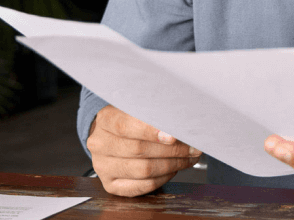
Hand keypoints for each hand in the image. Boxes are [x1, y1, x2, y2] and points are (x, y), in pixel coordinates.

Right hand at [87, 105, 201, 195]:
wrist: (112, 136)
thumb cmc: (132, 119)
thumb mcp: (140, 107)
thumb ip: (156, 112)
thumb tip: (182, 122)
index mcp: (105, 120)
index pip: (125, 126)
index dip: (150, 131)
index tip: (172, 135)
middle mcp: (100, 144)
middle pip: (138, 150)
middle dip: (172, 150)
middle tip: (193, 147)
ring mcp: (103, 167)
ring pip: (142, 170)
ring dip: (172, 164)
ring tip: (188, 158)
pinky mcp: (110, 185)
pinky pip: (141, 186)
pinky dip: (163, 178)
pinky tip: (174, 169)